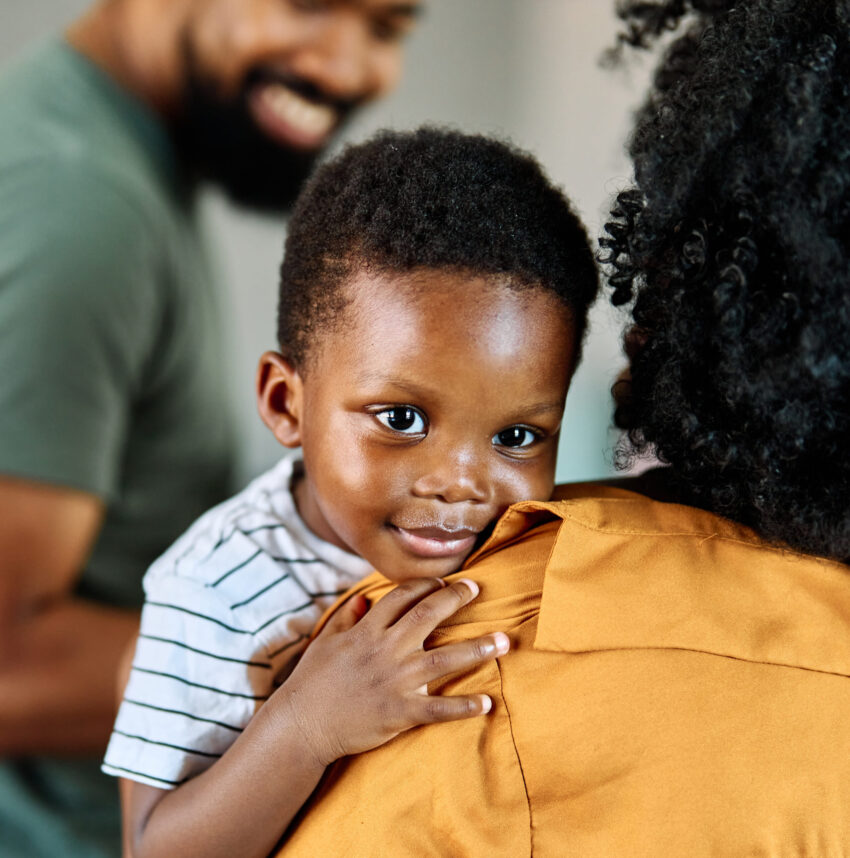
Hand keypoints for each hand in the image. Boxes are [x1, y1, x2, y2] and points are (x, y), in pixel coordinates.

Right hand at [273, 577, 508, 767]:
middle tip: (477, 588)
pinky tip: (487, 703)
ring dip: (476, 649)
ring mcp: (395, 681)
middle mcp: (385, 651)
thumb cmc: (312, 682)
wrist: (301, 725)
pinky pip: (438, 708)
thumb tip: (364, 598)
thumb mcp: (326, 641)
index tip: (443, 580)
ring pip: (443, 660)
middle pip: (426, 616)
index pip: (401, 597)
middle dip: (454, 599)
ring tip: (504, 641)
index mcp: (367, 631)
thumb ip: (347, 617)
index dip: (424, 584)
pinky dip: (464, 706)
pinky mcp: (400, 712)